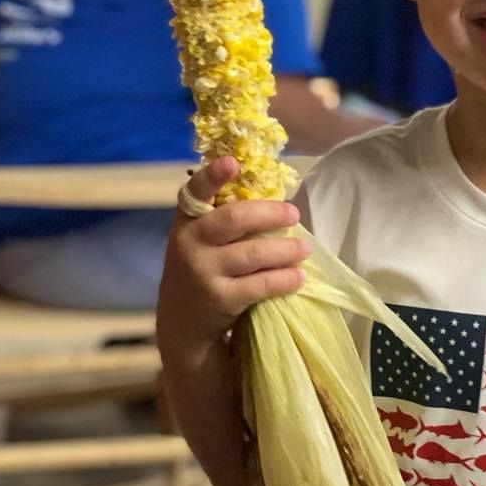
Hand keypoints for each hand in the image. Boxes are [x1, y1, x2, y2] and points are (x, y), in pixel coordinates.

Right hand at [156, 156, 310, 349]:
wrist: (181, 322)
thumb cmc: (202, 270)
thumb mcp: (199, 242)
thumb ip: (223, 221)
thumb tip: (277, 203)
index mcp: (187, 221)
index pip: (195, 191)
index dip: (213, 175)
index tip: (232, 162)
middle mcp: (189, 243)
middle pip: (235, 218)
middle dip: (271, 213)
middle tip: (294, 214)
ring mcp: (203, 271)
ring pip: (254, 253)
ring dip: (286, 249)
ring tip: (304, 249)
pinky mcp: (220, 298)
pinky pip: (261, 284)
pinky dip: (285, 279)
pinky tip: (298, 277)